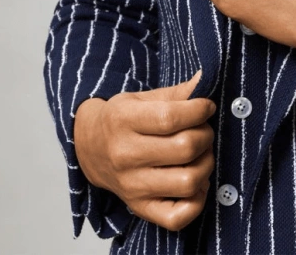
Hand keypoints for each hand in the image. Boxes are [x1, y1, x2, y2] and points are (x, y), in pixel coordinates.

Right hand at [73, 69, 216, 231]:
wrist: (89, 147)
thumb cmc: (122, 118)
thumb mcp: (143, 97)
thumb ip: (178, 92)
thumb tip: (206, 79)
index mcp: (123, 121)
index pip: (171, 117)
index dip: (199, 110)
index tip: (206, 107)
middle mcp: (125, 155)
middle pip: (185, 148)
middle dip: (205, 134)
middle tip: (203, 129)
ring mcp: (131, 185)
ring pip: (187, 181)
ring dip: (206, 164)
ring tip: (201, 153)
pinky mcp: (138, 207)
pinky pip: (177, 216)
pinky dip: (197, 200)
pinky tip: (195, 181)